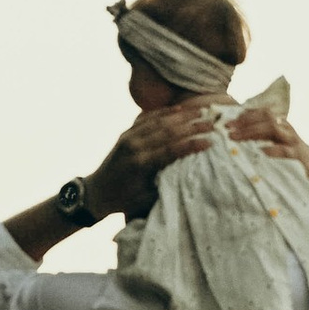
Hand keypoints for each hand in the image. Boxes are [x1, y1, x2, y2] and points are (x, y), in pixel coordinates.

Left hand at [85, 100, 215, 220]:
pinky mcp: (125, 134)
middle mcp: (134, 147)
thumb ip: (166, 184)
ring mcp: (128, 137)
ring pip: (158, 121)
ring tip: (201, 111)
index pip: (171, 150)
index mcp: (140, 164)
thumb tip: (191, 176)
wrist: (96, 192)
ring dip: (182, 116)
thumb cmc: (124, 200)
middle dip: (192, 126)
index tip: (210, 141)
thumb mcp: (147, 198)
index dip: (192, 144)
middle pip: (168, 131)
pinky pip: (146, 118)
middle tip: (212, 122)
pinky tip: (179, 110)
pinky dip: (163, 113)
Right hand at [223, 104, 308, 237]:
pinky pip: (265, 113)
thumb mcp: (300, 189)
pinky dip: (249, 113)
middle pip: (274, 129)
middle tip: (231, 136)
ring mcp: (288, 129)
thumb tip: (275, 209)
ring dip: (248, 119)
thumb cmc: (305, 181)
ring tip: (227, 125)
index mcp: (299, 157)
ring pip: (269, 117)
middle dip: (252, 131)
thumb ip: (289, 191)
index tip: (262, 153)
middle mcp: (294, 140)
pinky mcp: (281, 123)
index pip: (287, 151)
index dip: (276, 151)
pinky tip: (232, 116)